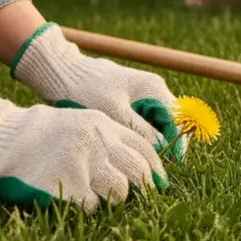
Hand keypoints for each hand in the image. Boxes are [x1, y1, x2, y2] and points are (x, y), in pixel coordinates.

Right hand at [0, 73, 168, 213]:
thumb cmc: (36, 133)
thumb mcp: (77, 122)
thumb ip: (106, 138)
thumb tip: (138, 165)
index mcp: (102, 124)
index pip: (144, 147)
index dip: (156, 168)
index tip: (161, 183)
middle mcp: (97, 142)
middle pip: (139, 172)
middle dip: (145, 189)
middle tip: (144, 200)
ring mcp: (83, 164)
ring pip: (120, 192)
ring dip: (113, 200)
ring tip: (97, 196)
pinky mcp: (68, 186)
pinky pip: (91, 207)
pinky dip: (86, 209)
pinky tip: (72, 201)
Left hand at [11, 23, 186, 160]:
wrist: (62, 73)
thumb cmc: (87, 91)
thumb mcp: (116, 114)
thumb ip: (143, 131)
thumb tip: (164, 150)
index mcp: (155, 89)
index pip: (178, 121)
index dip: (176, 145)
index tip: (168, 166)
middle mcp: (153, 90)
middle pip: (169, 123)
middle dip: (164, 145)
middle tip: (151, 168)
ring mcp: (141, 95)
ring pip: (155, 124)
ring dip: (150, 142)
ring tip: (137, 162)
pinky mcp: (128, 101)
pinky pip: (141, 122)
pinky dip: (138, 136)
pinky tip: (125, 149)